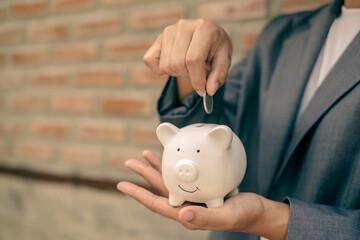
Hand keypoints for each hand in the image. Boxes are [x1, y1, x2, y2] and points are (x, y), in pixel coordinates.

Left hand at [117, 150, 289, 238]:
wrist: (256, 211)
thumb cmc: (244, 215)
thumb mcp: (228, 216)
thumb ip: (205, 217)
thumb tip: (181, 215)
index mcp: (187, 215)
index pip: (158, 204)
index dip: (139, 195)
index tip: (122, 184)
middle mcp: (186, 206)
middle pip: (160, 189)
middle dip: (144, 175)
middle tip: (130, 161)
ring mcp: (193, 198)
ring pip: (170, 181)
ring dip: (157, 168)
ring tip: (146, 155)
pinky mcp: (201, 190)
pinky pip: (184, 176)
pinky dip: (176, 165)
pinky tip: (174, 157)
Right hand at [143, 19, 232, 99]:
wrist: (206, 37)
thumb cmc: (215, 49)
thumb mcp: (224, 61)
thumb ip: (218, 76)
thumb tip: (209, 90)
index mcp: (204, 28)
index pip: (193, 59)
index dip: (197, 79)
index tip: (202, 90)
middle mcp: (184, 26)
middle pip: (177, 64)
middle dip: (188, 76)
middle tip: (196, 72)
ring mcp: (168, 31)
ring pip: (165, 65)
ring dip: (176, 73)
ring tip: (187, 66)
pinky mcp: (158, 39)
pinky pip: (150, 61)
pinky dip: (160, 70)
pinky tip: (173, 64)